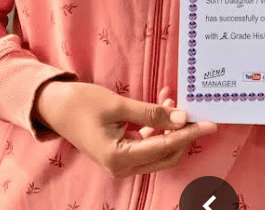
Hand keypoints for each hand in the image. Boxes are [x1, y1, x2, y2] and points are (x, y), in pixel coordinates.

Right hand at [34, 80, 217, 177]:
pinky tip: (162, 104)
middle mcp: (122, 166)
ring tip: (172, 99)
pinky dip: (158, 126)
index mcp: (119, 158)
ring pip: (159, 149)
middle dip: (182, 132)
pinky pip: (148, 143)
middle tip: (193, 108)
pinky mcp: (121, 151)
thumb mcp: (118, 106)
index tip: (210, 124)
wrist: (54, 105)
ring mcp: (122, 161)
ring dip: (170, 127)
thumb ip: (151, 114)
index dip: (189, 134)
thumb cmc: (81, 103)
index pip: (165, 147)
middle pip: (166, 154)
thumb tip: (181, 118)